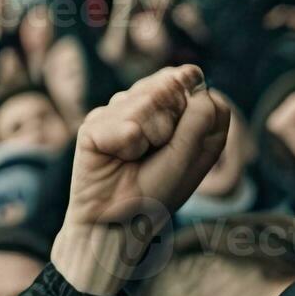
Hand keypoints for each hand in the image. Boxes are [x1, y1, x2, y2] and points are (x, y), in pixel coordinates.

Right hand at [55, 66, 229, 294]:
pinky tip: (117, 158)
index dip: (192, 106)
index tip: (182, 139)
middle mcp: (145, 106)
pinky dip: (127, 146)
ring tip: (135, 159)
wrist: (118, 222)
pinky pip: (124, 123)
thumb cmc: (156, 192)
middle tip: (157, 153)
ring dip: (149, 139)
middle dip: (171, 124)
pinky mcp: (93, 124)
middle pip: (169, 86)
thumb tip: (190, 73)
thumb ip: (201, 114)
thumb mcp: (193, 155)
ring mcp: (116, 112)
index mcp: (173, 110)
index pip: (192, 79)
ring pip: (145, 102)